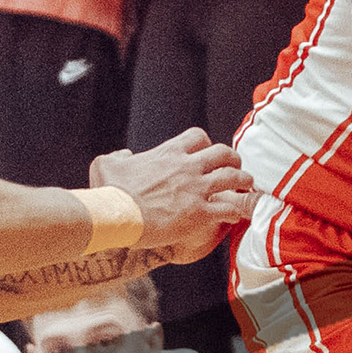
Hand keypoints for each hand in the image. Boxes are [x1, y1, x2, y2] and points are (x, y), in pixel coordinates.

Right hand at [98, 127, 256, 262]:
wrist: (116, 215)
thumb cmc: (109, 192)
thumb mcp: (105, 164)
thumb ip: (118, 157)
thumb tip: (125, 157)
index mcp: (168, 153)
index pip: (198, 137)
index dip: (206, 144)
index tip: (206, 152)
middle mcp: (188, 167)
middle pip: (223, 154)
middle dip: (233, 159)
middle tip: (236, 166)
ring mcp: (196, 190)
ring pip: (233, 178)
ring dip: (243, 181)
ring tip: (246, 186)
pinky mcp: (200, 213)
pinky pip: (228, 209)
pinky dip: (235, 212)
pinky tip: (236, 216)